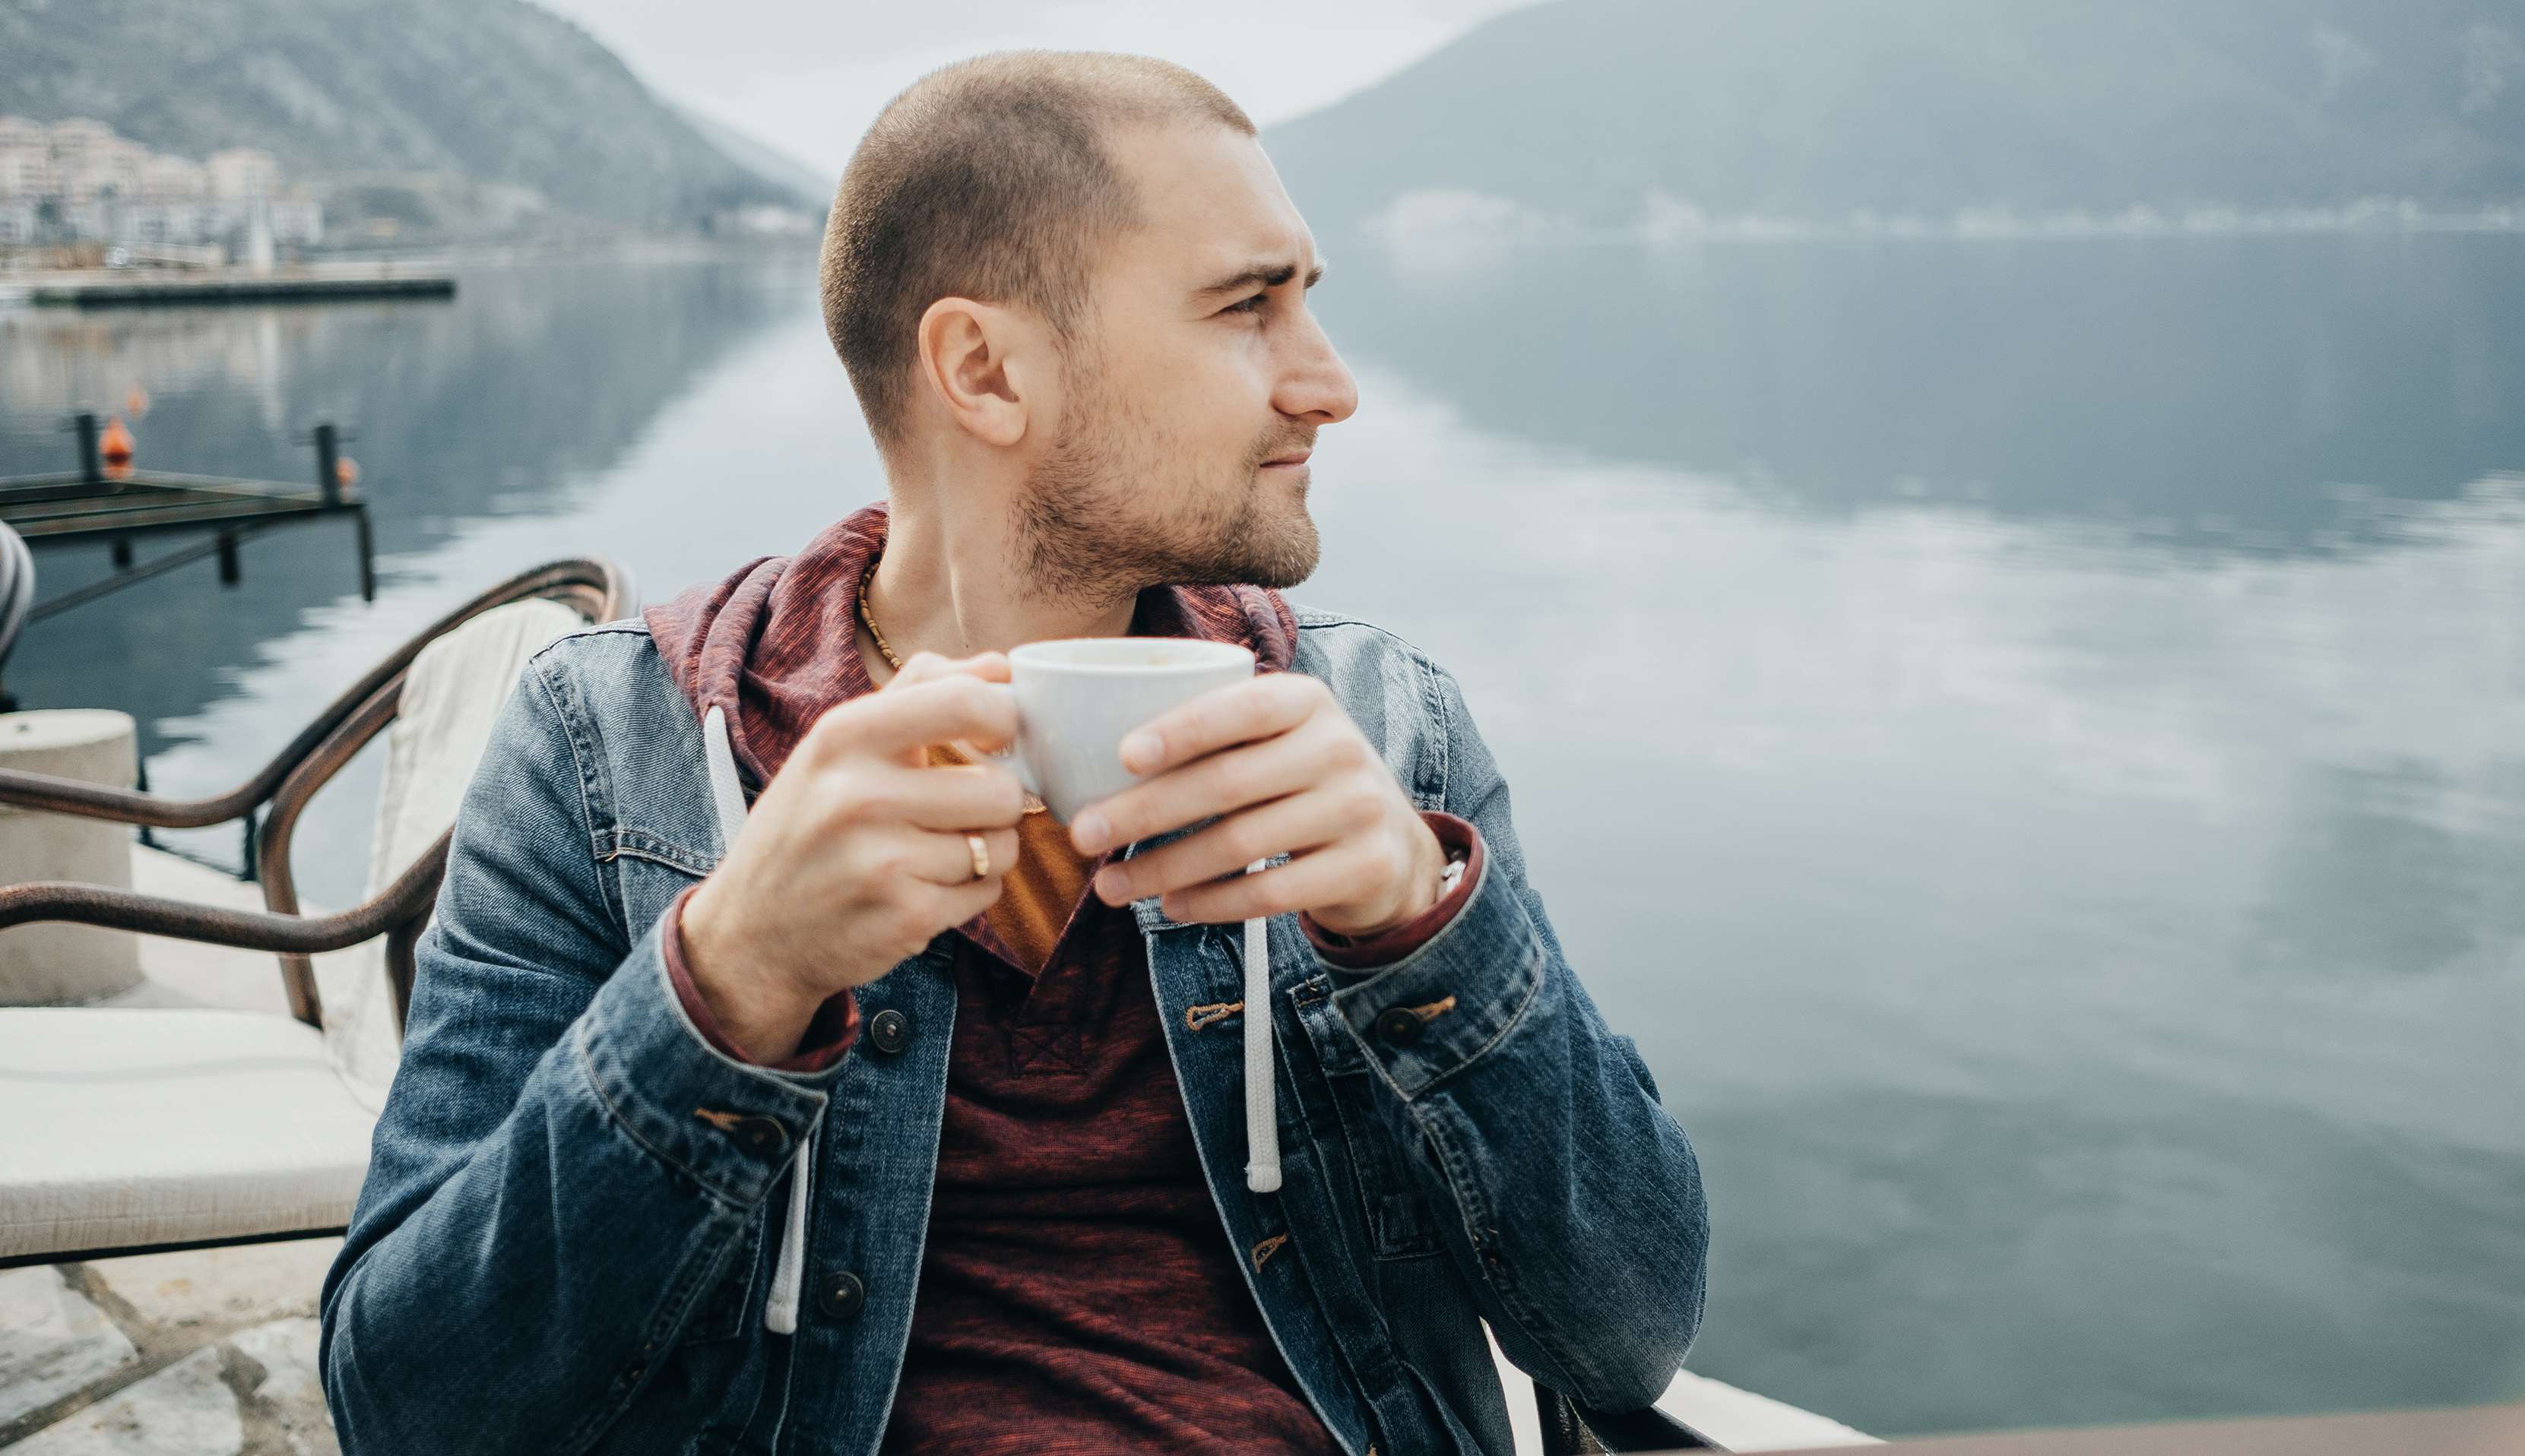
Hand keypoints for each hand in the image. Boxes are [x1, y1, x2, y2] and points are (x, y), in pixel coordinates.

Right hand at [680, 652, 1027, 1051]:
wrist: (750, 933)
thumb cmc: (807, 825)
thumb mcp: (838, 746)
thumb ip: (919, 692)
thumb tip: (1002, 667)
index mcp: (843, 737)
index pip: (965, 702)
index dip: (1004, 719)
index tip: (998, 738)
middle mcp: (858, 796)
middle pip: (1001, 789)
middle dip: (997, 803)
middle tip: (963, 810)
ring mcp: (882, 862)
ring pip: (1004, 845)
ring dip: (986, 850)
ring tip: (936, 851)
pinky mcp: (905, 918)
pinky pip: (988, 891)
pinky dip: (971, 892)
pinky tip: (926, 888)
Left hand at [1068, 673, 1446, 934]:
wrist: (1390, 846)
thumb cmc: (1298, 783)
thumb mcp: (1275, 741)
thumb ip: (1214, 733)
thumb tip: (1088, 752)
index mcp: (1307, 701)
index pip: (1241, 708)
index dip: (1183, 730)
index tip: (1122, 755)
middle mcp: (1339, 748)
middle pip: (1226, 783)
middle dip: (1143, 812)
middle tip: (1083, 835)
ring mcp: (1358, 808)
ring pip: (1240, 844)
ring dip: (1164, 868)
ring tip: (1111, 886)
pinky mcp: (1364, 866)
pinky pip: (1271, 892)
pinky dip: (1212, 903)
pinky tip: (1172, 906)